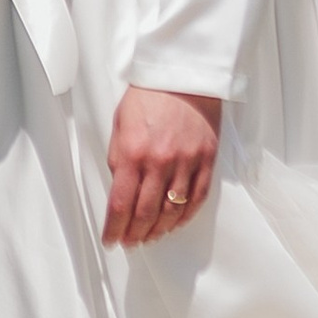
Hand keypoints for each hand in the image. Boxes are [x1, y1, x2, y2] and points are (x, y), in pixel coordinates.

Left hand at [103, 83, 222, 247]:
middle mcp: (159, 162)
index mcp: (133, 153)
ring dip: (158, 231)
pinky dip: (185, 217)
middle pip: (145, 214)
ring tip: (150, 238)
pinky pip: (197, 198)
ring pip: (172, 212)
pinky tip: (175, 224)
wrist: (183, 73)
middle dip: (135, 234)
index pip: (120, 204)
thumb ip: (119, 159)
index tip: (111, 239)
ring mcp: (186, 162)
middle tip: (130, 243)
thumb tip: (120, 189)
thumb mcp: (120, 125)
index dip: (114, 228)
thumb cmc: (148, 95)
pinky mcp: (206, 159)